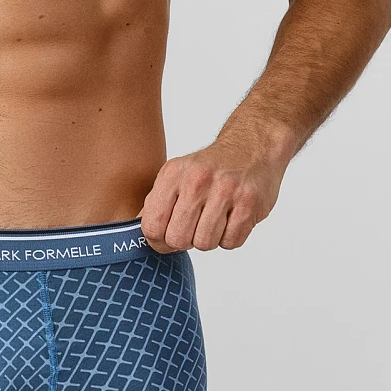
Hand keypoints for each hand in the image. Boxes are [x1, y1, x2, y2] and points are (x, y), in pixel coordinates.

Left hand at [140, 138, 287, 253]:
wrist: (252, 146)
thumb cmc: (211, 167)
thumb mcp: (175, 174)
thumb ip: (156, 203)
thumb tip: (138, 232)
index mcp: (173, 174)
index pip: (152, 226)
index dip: (157, 241)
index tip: (166, 237)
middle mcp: (197, 180)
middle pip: (177, 239)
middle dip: (184, 242)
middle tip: (192, 229)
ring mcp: (226, 191)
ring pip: (204, 243)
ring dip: (208, 239)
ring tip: (213, 221)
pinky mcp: (250, 202)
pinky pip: (230, 242)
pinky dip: (229, 238)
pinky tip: (230, 220)